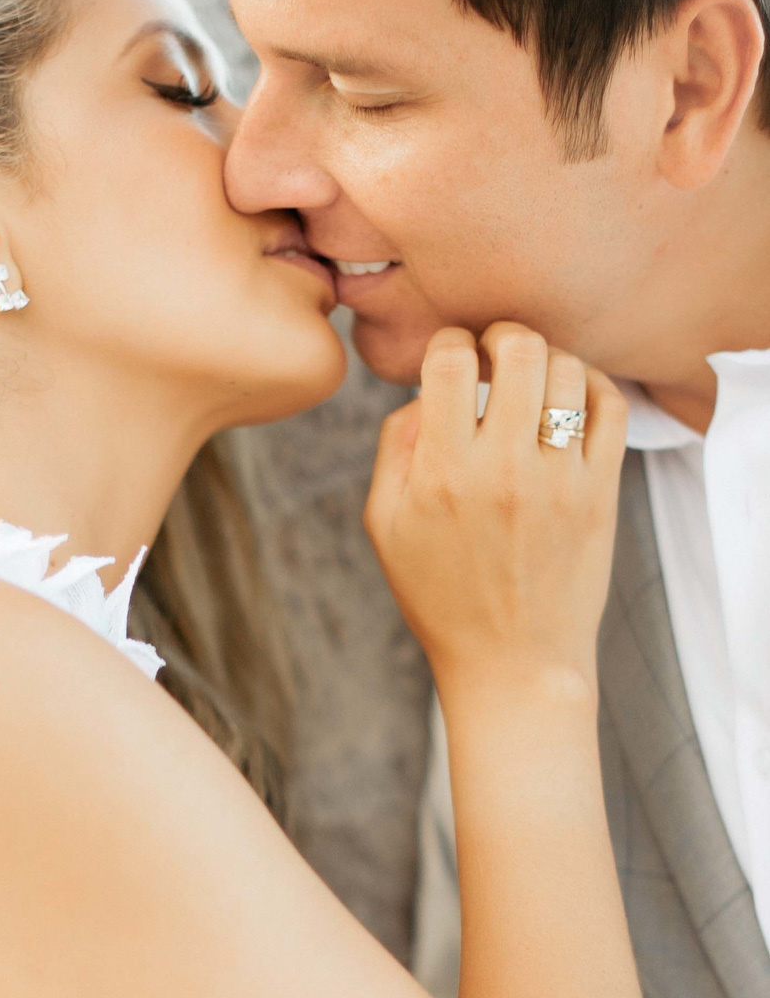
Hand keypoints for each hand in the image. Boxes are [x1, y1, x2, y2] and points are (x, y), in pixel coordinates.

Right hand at [365, 323, 627, 697]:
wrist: (513, 662)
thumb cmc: (440, 595)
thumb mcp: (385, 525)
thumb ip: (396, 448)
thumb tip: (427, 392)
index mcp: (442, 474)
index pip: (450, 362)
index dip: (448, 342)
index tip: (451, 357)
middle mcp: (504, 471)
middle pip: (520, 350)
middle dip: (504, 335)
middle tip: (496, 351)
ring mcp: (560, 481)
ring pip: (569, 370)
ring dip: (548, 359)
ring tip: (534, 378)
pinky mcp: (600, 494)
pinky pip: (612, 407)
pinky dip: (593, 383)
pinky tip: (573, 396)